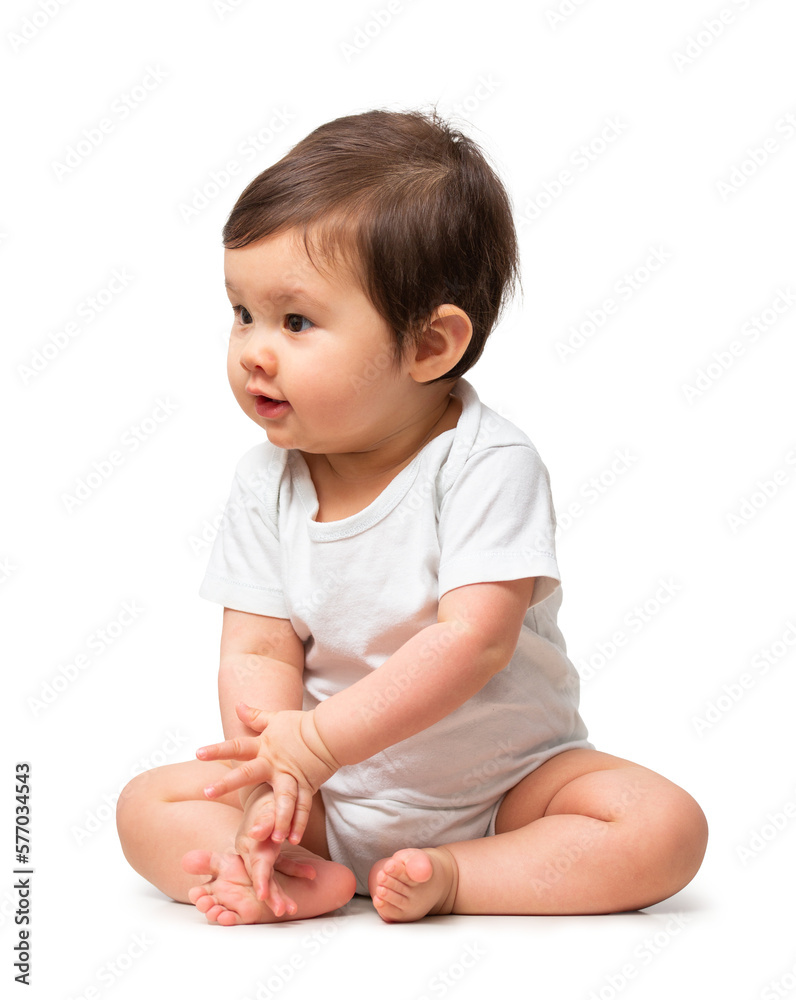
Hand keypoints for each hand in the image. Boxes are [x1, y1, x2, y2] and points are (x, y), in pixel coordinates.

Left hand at [197, 704, 339, 845]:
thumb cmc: (301, 725)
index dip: (217, 750)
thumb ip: (256, 716)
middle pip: (247, 772)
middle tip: (207, 792)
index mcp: (263, 747)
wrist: (329, 732)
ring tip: (261, 837)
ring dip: (274, 817)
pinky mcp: (306, 786)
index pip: (237, 747)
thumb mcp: (275, 719)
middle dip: (227, 783)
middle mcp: (273, 763)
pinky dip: (298, 823)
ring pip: (281, 797)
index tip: (198, 753)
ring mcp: (290, 776)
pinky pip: (302, 807)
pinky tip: (291, 840)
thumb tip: (237, 705)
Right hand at [235, 784, 315, 916]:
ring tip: (292, 909)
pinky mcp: (271, 852)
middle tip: (284, 911)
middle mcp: (253, 850)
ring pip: (272, 876)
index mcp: (249, 843)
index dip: (259, 881)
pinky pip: (283, 865)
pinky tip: (311, 873)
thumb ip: (264, 820)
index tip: (263, 896)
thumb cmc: (267, 798)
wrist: (268, 790)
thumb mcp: (266, 806)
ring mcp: (262, 852)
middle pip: (262, 877)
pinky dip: (296, 870)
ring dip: (281, 892)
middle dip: (271, 895)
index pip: (254, 865)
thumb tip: (256, 833)